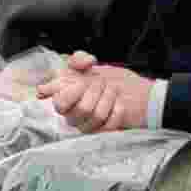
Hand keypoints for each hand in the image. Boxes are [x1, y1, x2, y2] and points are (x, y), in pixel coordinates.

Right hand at [36, 51, 152, 132]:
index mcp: (64, 98)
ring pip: (98, 116)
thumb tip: (85, 63)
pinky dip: (118, 108)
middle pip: (83, 108)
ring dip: (109, 96)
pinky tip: (118, 103)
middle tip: (102, 82)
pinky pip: (111, 123)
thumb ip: (78, 59)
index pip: (59, 104)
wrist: (131, 90)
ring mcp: (87, 125)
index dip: (69, 94)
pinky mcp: (102, 132)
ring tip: (111, 90)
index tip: (81, 83)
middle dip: (97, 89)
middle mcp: (73, 115)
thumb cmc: (104, 77)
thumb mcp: (87, 63)